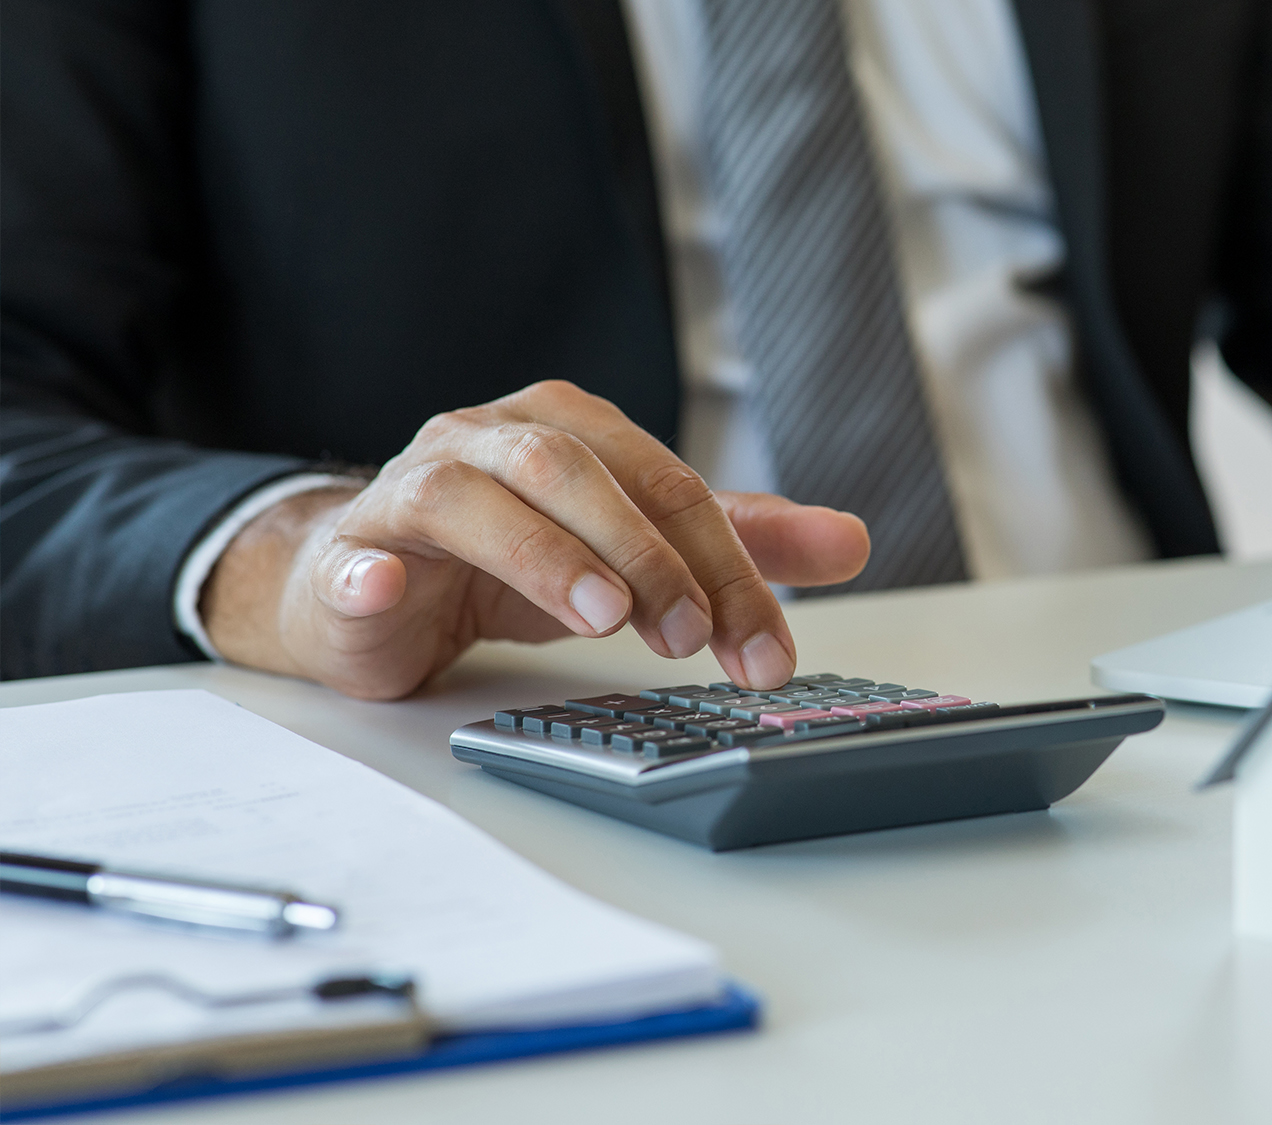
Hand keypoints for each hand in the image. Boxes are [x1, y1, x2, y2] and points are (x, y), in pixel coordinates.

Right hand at [199, 381, 869, 698]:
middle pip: (579, 475)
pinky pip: (357, 554)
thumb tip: (852, 541)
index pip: (668, 487)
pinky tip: (391, 590)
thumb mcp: (635, 545)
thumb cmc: (513, 555)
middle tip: (692, 634)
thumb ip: (737, 540)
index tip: (766, 649)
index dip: (726, 567)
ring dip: (545, 556)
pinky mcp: (352, 552)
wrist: (378, 581)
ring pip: (477, 499)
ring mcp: (414, 488)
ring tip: (601, 616)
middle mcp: (494, 441)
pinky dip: (374, 572)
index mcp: (573, 429)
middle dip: (647, 557)